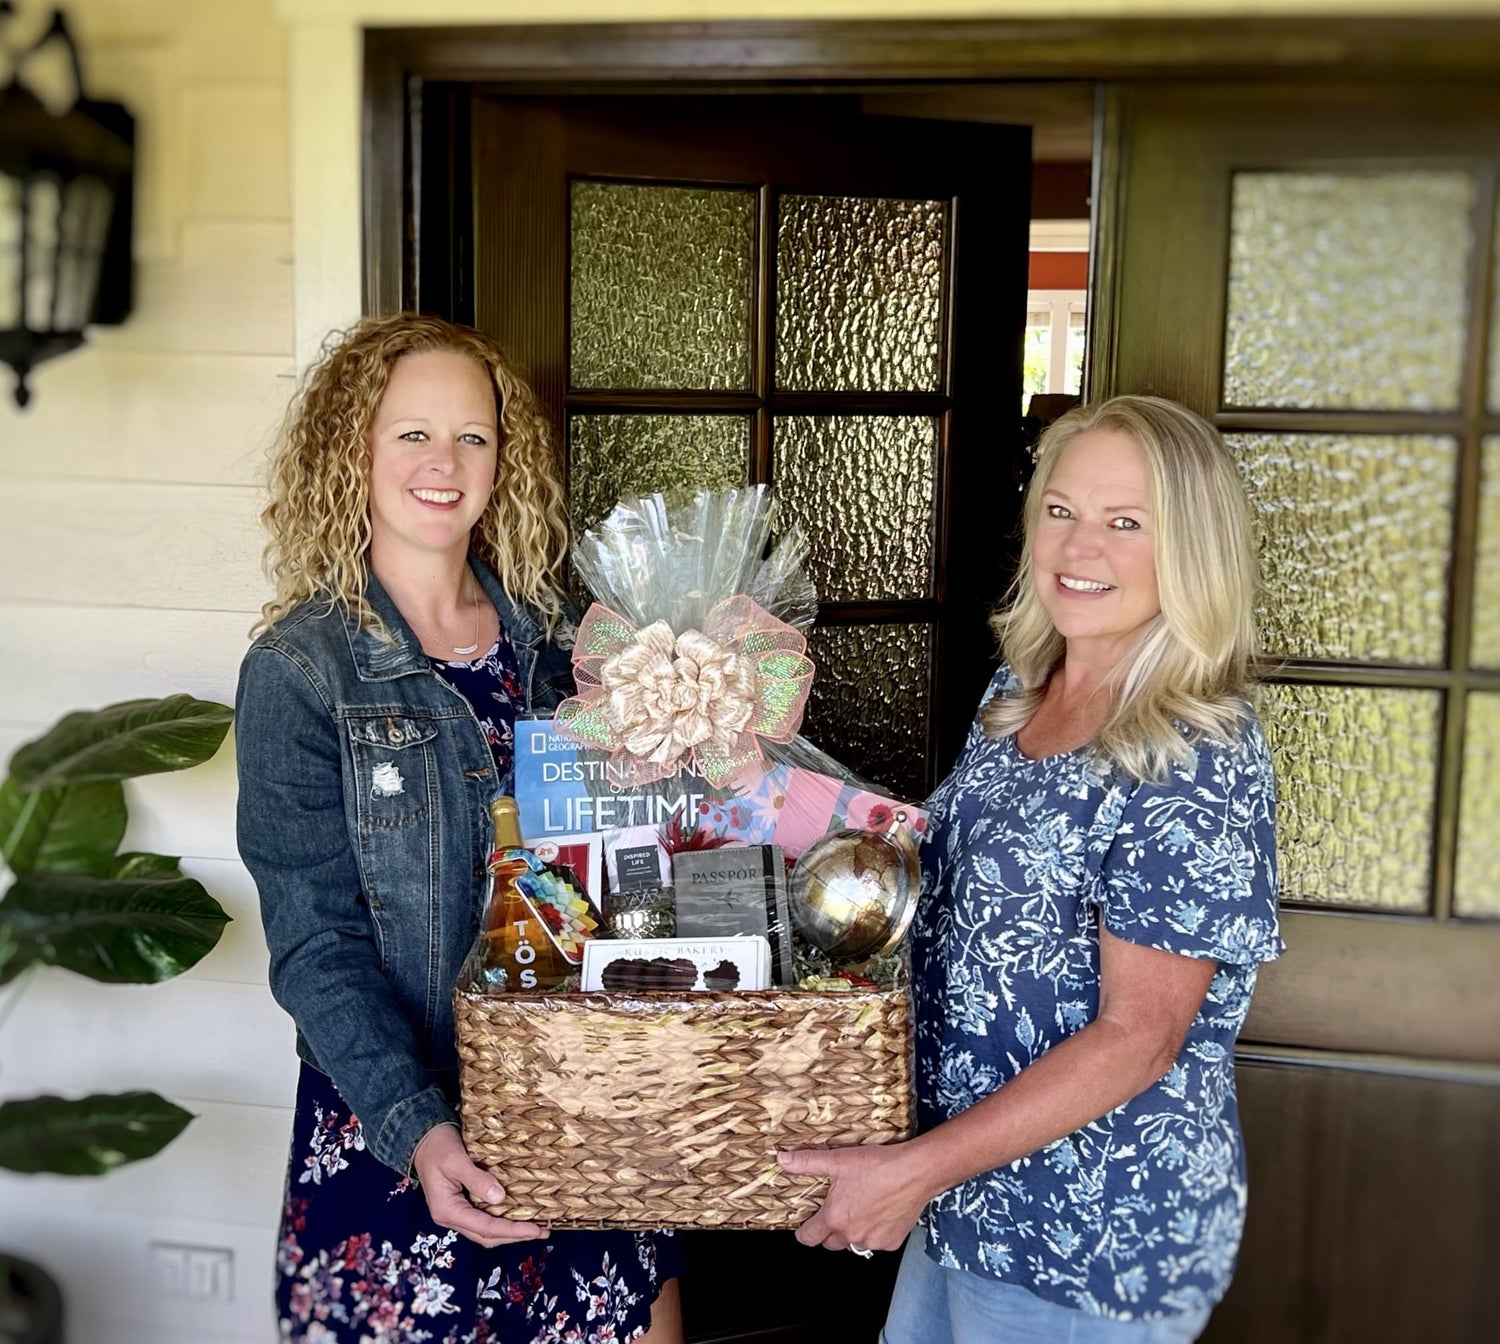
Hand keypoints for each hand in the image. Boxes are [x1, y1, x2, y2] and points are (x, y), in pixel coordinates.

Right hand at [411, 1123, 547, 1247]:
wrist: (423, 1137)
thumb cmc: (437, 1147)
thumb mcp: (457, 1161)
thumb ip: (477, 1180)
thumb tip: (500, 1199)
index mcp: (447, 1211)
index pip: (485, 1228)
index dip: (512, 1230)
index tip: (536, 1229)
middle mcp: (451, 1217)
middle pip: (487, 1236)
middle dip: (514, 1236)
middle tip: (543, 1232)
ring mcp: (456, 1212)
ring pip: (486, 1231)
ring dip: (509, 1231)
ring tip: (535, 1227)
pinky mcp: (462, 1204)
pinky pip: (484, 1218)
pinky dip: (502, 1220)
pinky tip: (518, 1214)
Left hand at [778, 1142, 930, 1253]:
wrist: (915, 1172)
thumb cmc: (877, 1165)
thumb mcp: (838, 1160)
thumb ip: (807, 1162)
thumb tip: (782, 1159)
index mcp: (834, 1218)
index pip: (808, 1238)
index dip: (804, 1232)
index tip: (806, 1224)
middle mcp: (851, 1235)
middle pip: (831, 1243)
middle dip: (829, 1231)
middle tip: (836, 1210)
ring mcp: (872, 1241)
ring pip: (854, 1243)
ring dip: (853, 1232)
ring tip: (860, 1208)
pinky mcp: (892, 1242)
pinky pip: (876, 1242)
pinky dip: (875, 1231)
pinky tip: (880, 1211)